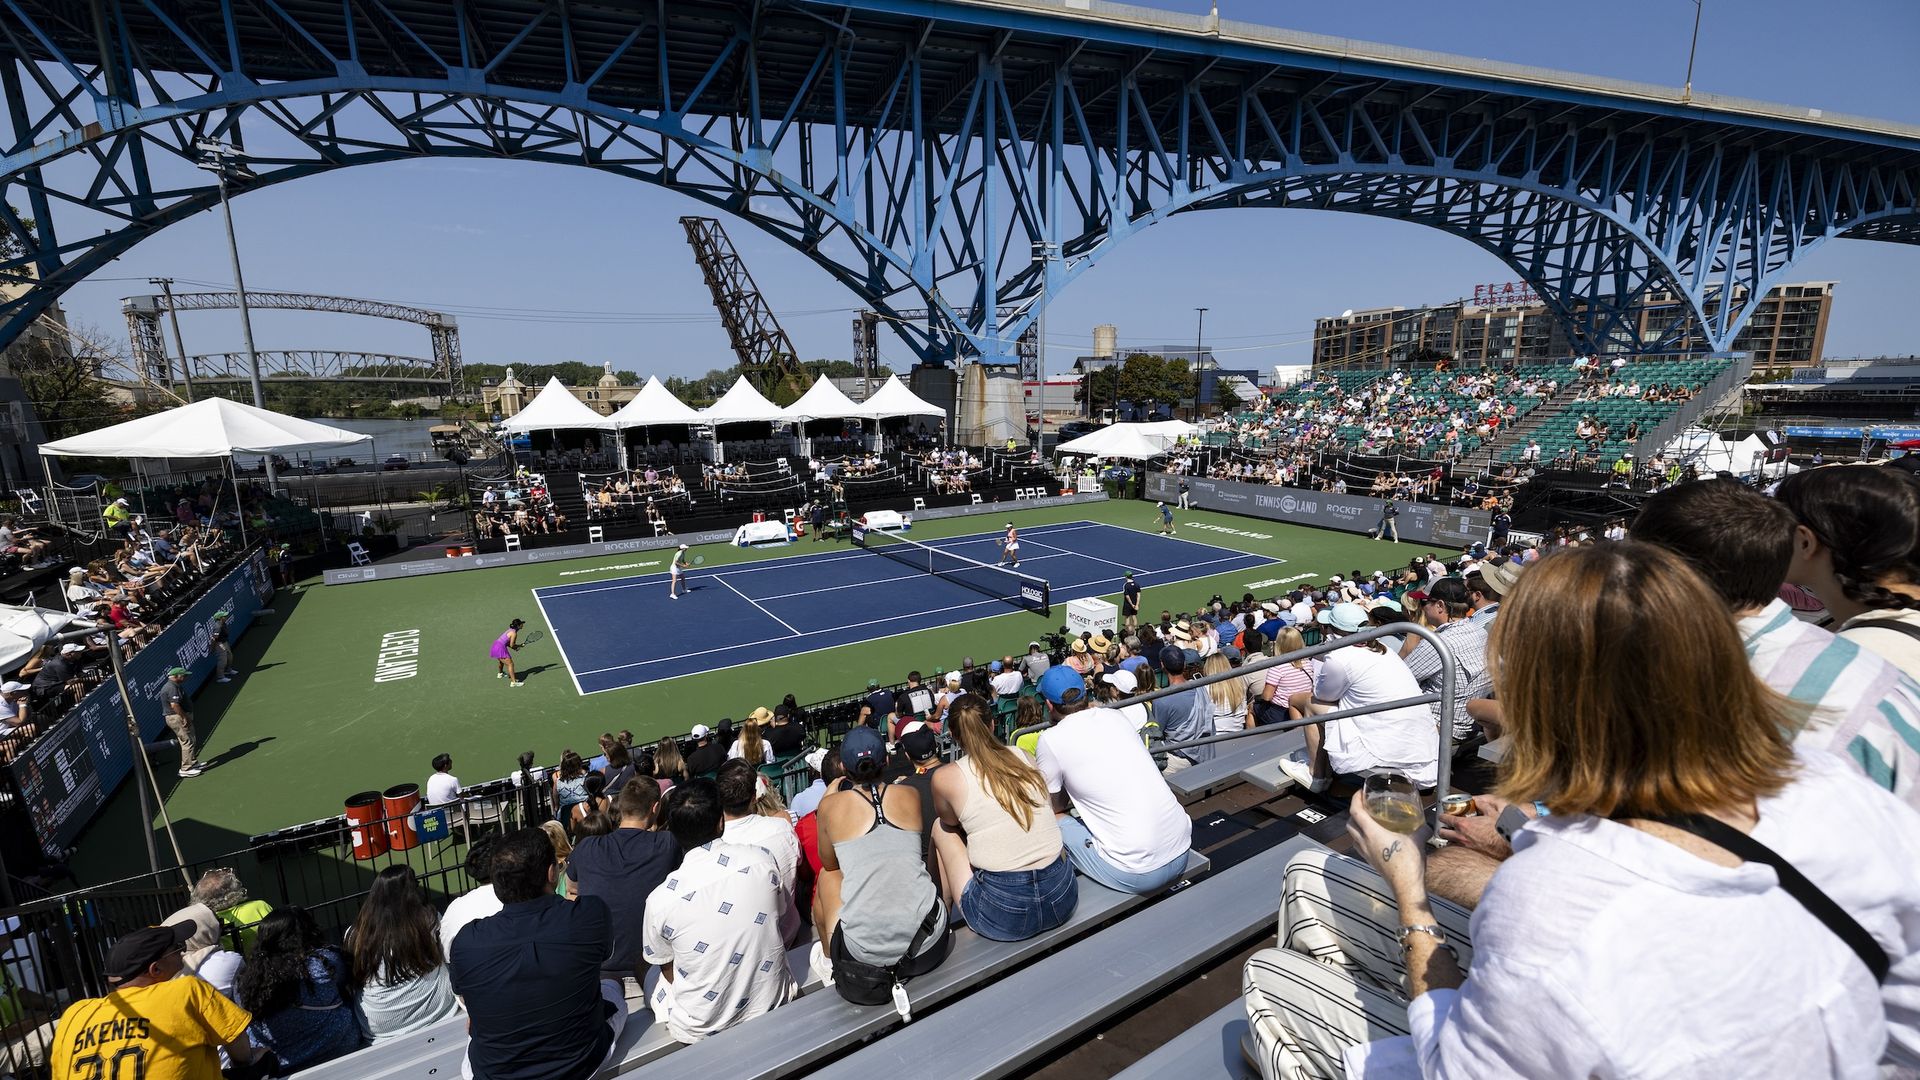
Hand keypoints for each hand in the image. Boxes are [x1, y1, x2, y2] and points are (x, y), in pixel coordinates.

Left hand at [1346, 790, 1428, 905]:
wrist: (1406, 886)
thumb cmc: (1408, 862)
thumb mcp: (1418, 840)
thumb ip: (1422, 829)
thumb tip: (1427, 824)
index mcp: (1372, 833)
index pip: (1355, 812)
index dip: (1355, 799)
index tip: (1361, 792)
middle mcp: (1364, 842)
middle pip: (1349, 823)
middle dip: (1354, 812)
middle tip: (1365, 806)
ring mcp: (1366, 854)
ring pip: (1352, 836)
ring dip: (1355, 826)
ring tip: (1368, 820)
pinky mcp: (1370, 862)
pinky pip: (1359, 846)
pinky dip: (1361, 838)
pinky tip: (1375, 837)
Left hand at [1434, 792, 1525, 858]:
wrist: (1506, 844)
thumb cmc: (1499, 829)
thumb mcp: (1491, 812)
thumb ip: (1482, 805)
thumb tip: (1478, 801)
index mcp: (1464, 824)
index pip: (1445, 819)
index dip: (1442, 815)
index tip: (1443, 814)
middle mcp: (1461, 836)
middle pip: (1442, 833)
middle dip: (1442, 828)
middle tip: (1445, 825)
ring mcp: (1465, 845)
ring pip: (1449, 841)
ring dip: (1449, 837)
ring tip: (1453, 833)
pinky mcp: (1470, 851)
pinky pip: (1458, 847)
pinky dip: (1457, 844)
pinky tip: (1463, 840)